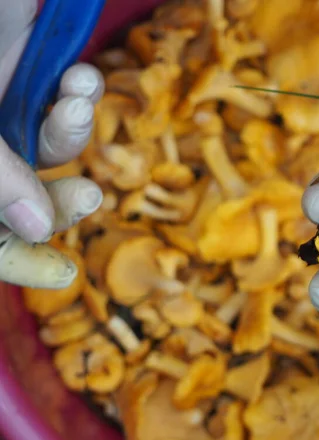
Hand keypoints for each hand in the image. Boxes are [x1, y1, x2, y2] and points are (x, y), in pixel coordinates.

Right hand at [0, 0, 103, 287]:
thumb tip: (37, 228)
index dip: (18, 259)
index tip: (64, 274)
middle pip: (27, 196)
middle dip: (63, 199)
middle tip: (90, 196)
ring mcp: (1, 106)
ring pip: (54, 146)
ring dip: (74, 132)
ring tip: (72, 102)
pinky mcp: (28, 67)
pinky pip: (67, 96)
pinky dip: (83, 92)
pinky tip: (80, 77)